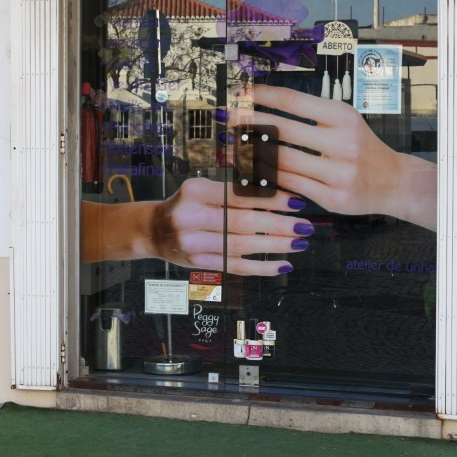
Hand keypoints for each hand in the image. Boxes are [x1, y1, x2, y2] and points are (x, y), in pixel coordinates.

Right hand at [81, 177, 312, 275]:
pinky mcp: (198, 263)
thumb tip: (279, 194)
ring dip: (275, 246)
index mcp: (195, 191)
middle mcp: (191, 217)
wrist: (152, 230)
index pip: (239, 195)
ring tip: (299, 243)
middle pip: (242, 223)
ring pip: (241, 247)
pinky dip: (261, 267)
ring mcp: (193, 243)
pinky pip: (235, 266)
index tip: (296, 202)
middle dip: (278, 225)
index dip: (270, 200)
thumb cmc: (187, 204)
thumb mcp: (203, 188)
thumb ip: (235, 190)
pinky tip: (282, 265)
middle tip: (304, 225)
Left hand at [219, 85, 436, 230]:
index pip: (293, 101)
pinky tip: (250, 170)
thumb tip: (262, 105)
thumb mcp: (342, 121)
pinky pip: (290, 185)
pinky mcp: (332, 198)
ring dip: (251, 153)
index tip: (240, 92)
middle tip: (225, 117)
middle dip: (247, 122)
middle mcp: (342, 142)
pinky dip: (267, 177)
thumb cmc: (360, 147)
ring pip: (281, 161)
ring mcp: (338, 172)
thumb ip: (309, 115)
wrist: (394, 181)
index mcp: (343, 116)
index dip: (262, 96)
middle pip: (282, 130)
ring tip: (231, 145)